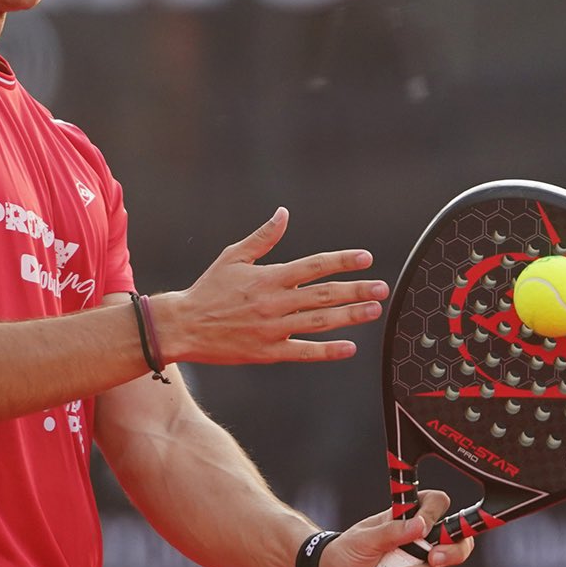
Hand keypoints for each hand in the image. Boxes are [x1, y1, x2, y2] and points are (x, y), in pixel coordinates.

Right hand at [152, 207, 387, 364]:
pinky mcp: (268, 352)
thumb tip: (283, 214)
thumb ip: (263, 237)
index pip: (313, 266)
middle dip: (356, 290)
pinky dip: (328, 351)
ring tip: (374, 310)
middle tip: (382, 287)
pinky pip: (304, 352)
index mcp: (269, 278)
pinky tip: (350, 347)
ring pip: (320, 322)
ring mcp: (273, 329)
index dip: (341, 261)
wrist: (183, 326)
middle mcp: (275, 302)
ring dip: (350, 316)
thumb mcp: (233, 257)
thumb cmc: (208, 289)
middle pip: (324, 294)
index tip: (365, 258)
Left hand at [317, 491, 475, 566]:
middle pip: (456, 546)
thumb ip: (391, 531)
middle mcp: (417, 545)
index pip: (436, 506)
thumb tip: (420, 525)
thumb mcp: (363, 538)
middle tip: (432, 559)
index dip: (437, 513)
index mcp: (406, 522)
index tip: (425, 525)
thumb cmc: (343, 553)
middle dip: (451, 553)